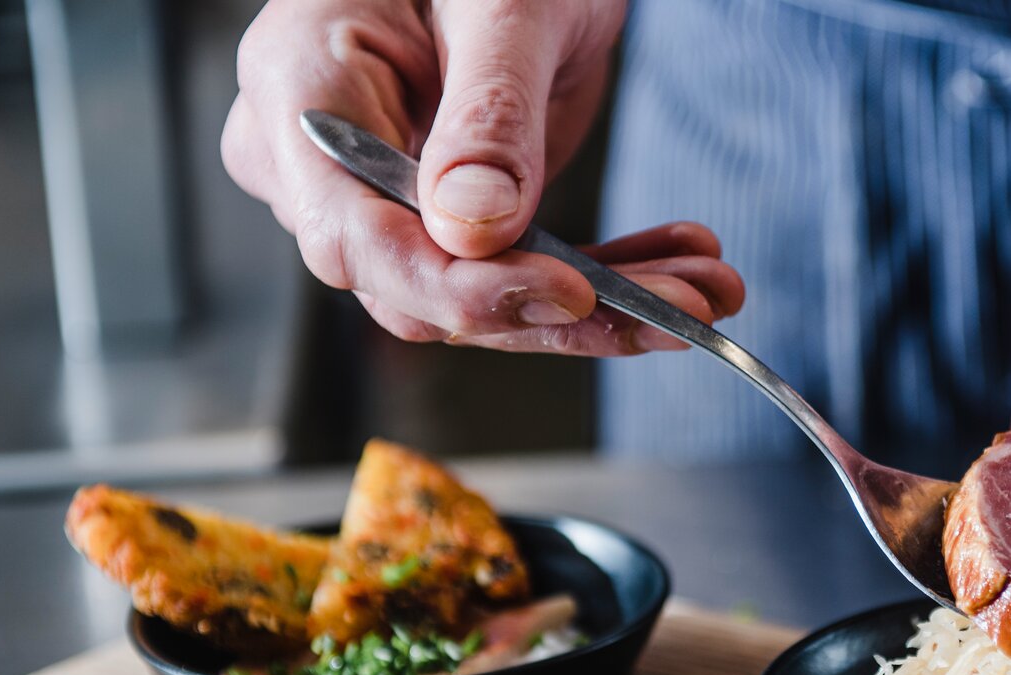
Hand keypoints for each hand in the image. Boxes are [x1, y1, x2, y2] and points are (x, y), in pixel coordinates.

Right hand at [223, 0, 742, 352]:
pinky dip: (604, 280)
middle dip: (561, 308)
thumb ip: (487, 114)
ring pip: (482, 298)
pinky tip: (681, 269)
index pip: (357, 237)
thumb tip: (473, 232)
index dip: (461, 286)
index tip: (569, 292)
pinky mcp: (447, 216)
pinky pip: (514, 275)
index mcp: (302, 92)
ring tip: (708, 291)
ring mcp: (382, 197)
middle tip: (684, 306)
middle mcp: (325, 164)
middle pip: (423, 288)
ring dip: (605, 305)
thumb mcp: (502, 7)